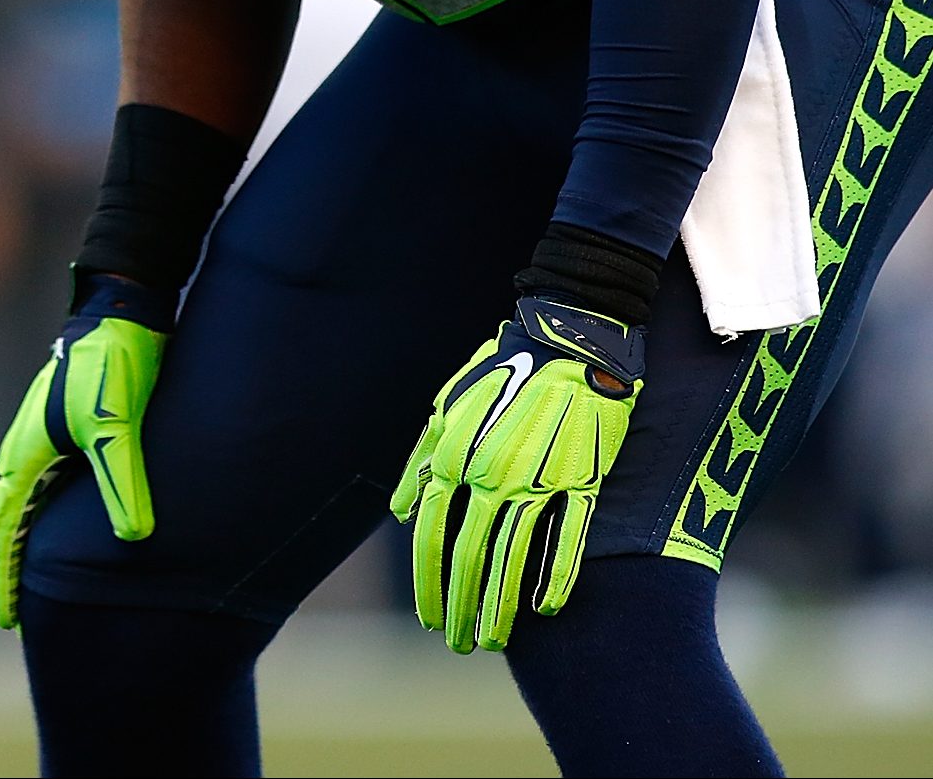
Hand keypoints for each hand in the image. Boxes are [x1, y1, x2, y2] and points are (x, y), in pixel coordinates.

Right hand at [0, 270, 172, 627]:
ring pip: (28, 501)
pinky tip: (68, 527)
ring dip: (27, 540)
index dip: (3, 574)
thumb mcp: (117, 423)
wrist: (121, 308)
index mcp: (25, 453)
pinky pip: (50, 484)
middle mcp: (27, 448)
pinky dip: (49, 515)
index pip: (3, 529)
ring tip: (37, 580)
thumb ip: (122, 478)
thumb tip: (133, 537)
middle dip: (9, 565)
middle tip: (16, 614)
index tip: (6, 620)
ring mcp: (46, 435)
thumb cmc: (112, 361)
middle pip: (8, 520)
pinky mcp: (71, 425)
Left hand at [391, 295, 643, 653]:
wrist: (568, 338)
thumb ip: (422, 457)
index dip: (429, 582)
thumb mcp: (449, 405)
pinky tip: (545, 610)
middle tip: (457, 642)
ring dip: (501, 607)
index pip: (431, 535)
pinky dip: (556, 579)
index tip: (429, 616)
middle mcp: (493, 474)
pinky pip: (567, 540)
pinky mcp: (583, 479)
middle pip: (470, 557)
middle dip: (461, 607)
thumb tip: (399, 511)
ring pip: (515, 559)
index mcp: (456, 456)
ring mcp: (540, 479)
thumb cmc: (503, 369)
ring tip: (492, 640)